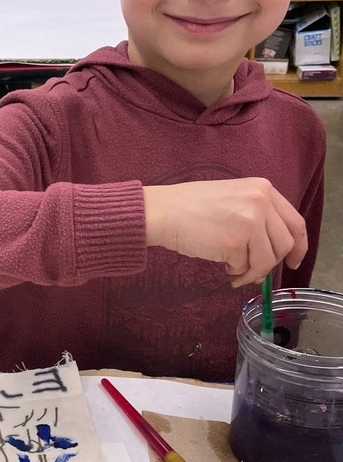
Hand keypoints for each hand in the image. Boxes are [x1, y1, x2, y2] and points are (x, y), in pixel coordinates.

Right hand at [143, 178, 306, 288]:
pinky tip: (221, 265)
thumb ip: (257, 213)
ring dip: (252, 272)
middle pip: (285, 245)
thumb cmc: (191, 207)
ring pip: (267, 259)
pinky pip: (244, 266)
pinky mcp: (234, 241)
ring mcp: (249, 221)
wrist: (163, 211)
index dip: (299, 246)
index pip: (295, 222)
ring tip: (234, 272)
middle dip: (270, 264)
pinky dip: (234, 271)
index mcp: (263, 188)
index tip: (293, 260)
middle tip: (253, 272)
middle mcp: (261, 202)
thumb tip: (274, 248)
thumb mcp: (234, 197)